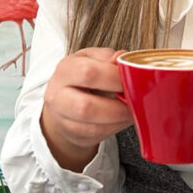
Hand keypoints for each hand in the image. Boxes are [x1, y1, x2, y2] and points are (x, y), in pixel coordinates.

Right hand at [40, 47, 132, 171]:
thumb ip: (108, 58)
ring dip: (119, 119)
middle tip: (135, 100)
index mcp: (64, 70)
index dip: (115, 78)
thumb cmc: (81, 77)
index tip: (133, 79)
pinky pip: (98, 135)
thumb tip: (121, 58)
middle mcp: (58, 96)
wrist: (63, 101)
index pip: (89, 74)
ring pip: (93, 126)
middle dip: (118, 106)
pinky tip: (123, 118)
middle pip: (87, 107)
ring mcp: (63, 119)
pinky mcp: (73, 134)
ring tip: (132, 110)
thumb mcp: (92, 59)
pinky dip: (116, 127)